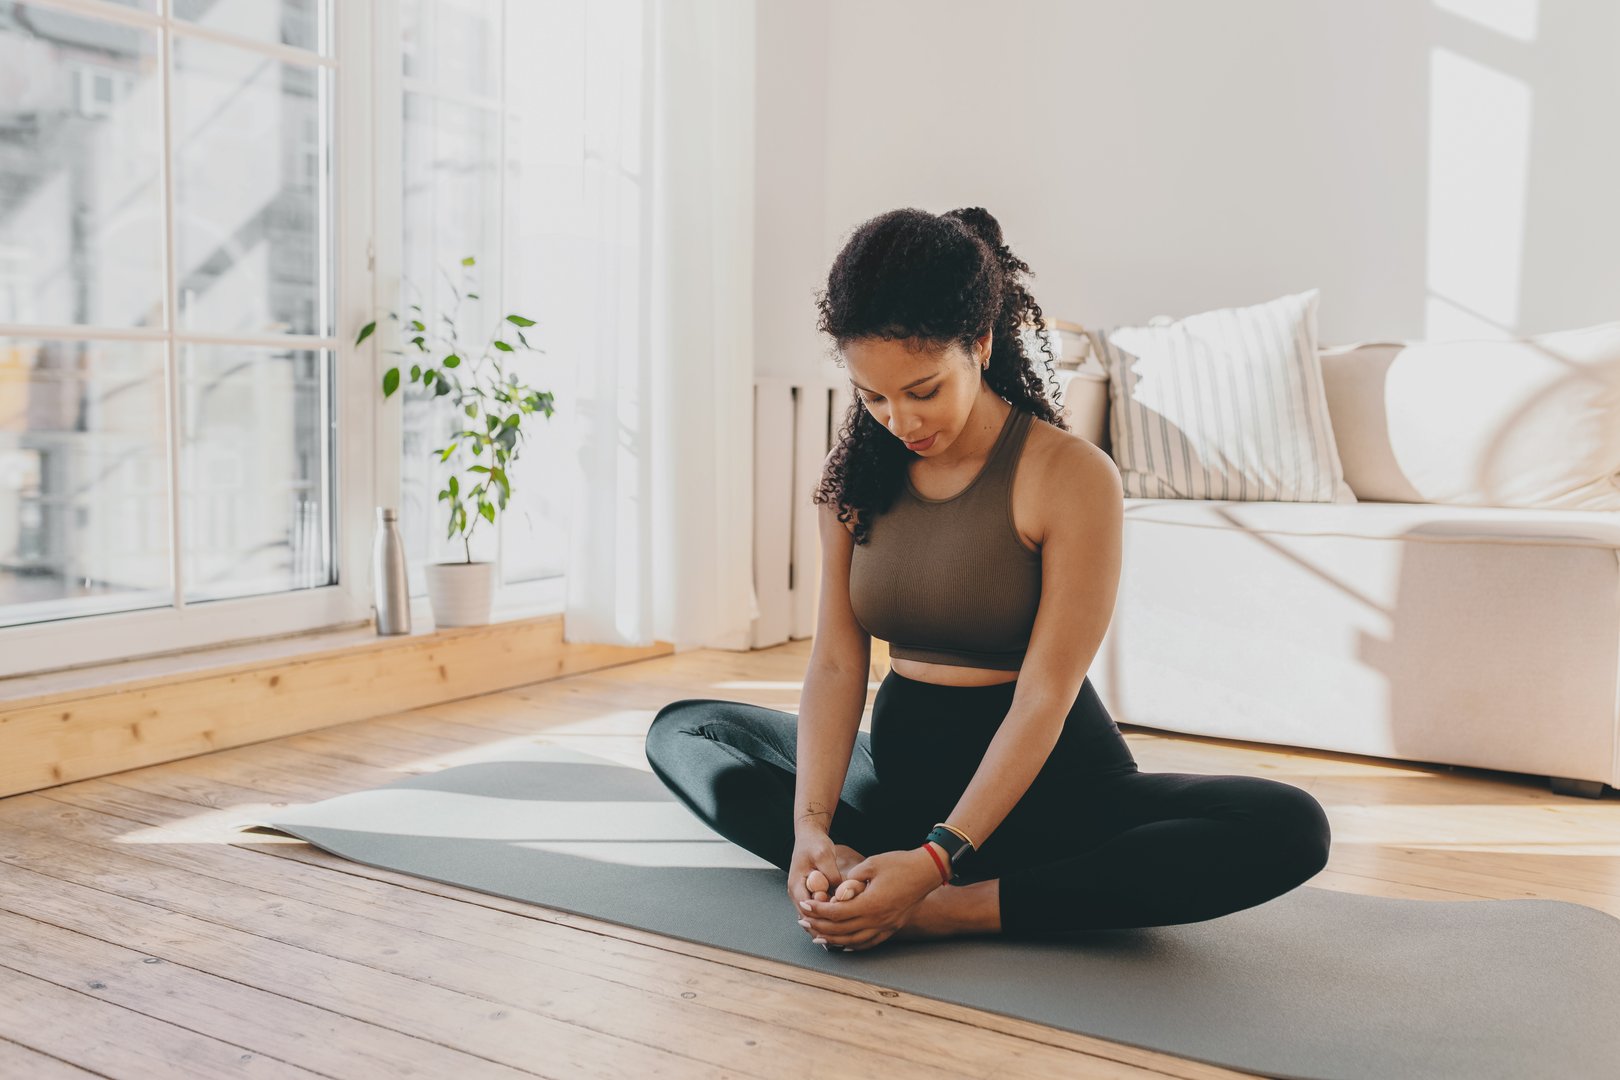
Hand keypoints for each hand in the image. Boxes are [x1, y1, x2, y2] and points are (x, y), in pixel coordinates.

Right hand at [787, 828, 843, 922]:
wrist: (809, 836)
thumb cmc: (814, 844)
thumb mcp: (824, 855)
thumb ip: (831, 875)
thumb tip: (841, 893)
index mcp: (796, 885)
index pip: (806, 910)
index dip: (823, 915)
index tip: (839, 913)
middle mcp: (797, 893)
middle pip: (809, 918)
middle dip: (825, 924)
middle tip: (844, 927)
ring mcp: (804, 895)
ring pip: (813, 917)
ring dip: (827, 922)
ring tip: (844, 927)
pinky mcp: (811, 894)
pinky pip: (819, 910)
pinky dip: (828, 914)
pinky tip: (842, 917)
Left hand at [797, 847, 942, 951]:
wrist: (926, 872)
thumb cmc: (899, 864)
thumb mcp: (871, 864)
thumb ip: (852, 878)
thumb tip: (839, 889)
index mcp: (870, 904)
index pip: (836, 913)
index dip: (818, 910)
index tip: (804, 906)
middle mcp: (877, 920)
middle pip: (841, 930)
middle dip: (819, 926)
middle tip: (803, 921)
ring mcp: (885, 927)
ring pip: (853, 941)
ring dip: (833, 939)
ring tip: (817, 935)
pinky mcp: (891, 928)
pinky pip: (868, 943)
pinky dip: (852, 945)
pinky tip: (842, 943)